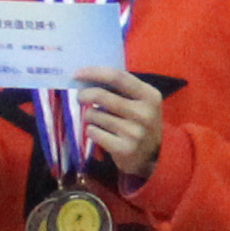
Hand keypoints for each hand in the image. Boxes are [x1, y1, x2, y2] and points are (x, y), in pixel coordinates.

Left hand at [73, 66, 166, 181]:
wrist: (152, 157)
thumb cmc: (140, 123)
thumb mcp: (141, 102)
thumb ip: (122, 89)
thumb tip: (89, 77)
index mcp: (150, 96)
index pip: (118, 77)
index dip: (95, 73)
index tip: (77, 73)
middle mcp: (144, 113)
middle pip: (101, 96)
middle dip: (84, 94)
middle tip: (80, 97)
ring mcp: (135, 132)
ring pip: (94, 115)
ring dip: (89, 115)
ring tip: (96, 120)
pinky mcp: (124, 149)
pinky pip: (93, 132)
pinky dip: (91, 130)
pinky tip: (100, 133)